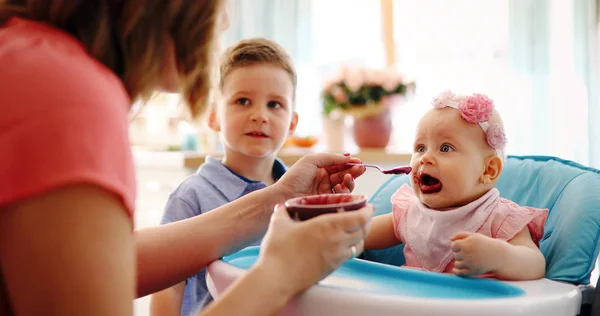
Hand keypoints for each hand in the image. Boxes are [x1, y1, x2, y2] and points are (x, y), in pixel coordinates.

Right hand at [256, 203, 372, 295]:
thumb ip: (283, 212)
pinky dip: (350, 248)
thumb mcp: (279, 223)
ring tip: (356, 230)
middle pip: (363, 231)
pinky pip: (348, 256)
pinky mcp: (331, 269)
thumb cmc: (278, 249)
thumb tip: (282, 206)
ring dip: (361, 236)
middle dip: (367, 222)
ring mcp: (336, 257)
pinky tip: (342, 246)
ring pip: (358, 245)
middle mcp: (338, 241)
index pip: (360, 218)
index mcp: (329, 225)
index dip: (367, 211)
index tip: (368, 206)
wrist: (277, 278)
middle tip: (365, 216)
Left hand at [275, 153, 365, 198]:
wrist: (284, 196)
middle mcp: (325, 179)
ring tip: (347, 178)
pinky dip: (343, 191)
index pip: (339, 165)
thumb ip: (330, 157)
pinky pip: (341, 197)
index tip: (358, 162)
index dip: (349, 163)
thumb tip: (348, 156)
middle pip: (345, 175)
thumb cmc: (295, 177)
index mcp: (320, 168)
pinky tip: (339, 187)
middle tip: (361, 169)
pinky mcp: (327, 202)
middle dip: (354, 171)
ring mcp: (326, 191)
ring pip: (345, 186)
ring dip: (350, 181)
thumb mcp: (311, 160)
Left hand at [450, 232, 503, 275]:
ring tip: (467, 260)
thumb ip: (460, 235)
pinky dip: (456, 272)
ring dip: (459, 262)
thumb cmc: (484, 244)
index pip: (453, 246)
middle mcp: (467, 254)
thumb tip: (450, 239)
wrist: (498, 255)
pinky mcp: (473, 271)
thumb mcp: (474, 236)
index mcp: (466, 244)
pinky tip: (456, 270)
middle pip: (455, 255)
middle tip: (469, 254)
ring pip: (456, 264)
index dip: (457, 246)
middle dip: (460, 254)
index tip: (463, 246)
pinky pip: (460, 273)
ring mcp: (470, 263)